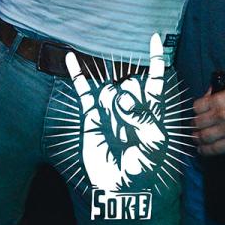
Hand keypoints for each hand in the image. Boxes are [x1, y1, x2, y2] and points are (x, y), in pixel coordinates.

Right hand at [66, 34, 168, 191]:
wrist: (119, 186)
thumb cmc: (142, 167)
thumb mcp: (154, 143)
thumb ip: (143, 117)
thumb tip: (123, 97)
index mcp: (151, 110)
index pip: (154, 79)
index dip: (155, 59)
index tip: (153, 38)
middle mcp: (130, 105)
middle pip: (132, 83)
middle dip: (133, 96)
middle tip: (131, 126)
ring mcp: (110, 108)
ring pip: (111, 88)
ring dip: (114, 103)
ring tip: (118, 132)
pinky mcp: (92, 115)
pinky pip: (85, 91)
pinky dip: (78, 74)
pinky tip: (70, 57)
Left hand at [193, 77, 224, 155]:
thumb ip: (218, 87)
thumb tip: (207, 95)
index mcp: (219, 99)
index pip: (196, 107)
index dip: (196, 109)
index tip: (198, 112)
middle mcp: (221, 115)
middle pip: (197, 123)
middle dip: (194, 124)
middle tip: (194, 126)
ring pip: (203, 137)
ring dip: (196, 138)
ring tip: (196, 138)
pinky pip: (214, 150)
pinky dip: (205, 151)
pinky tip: (202, 149)